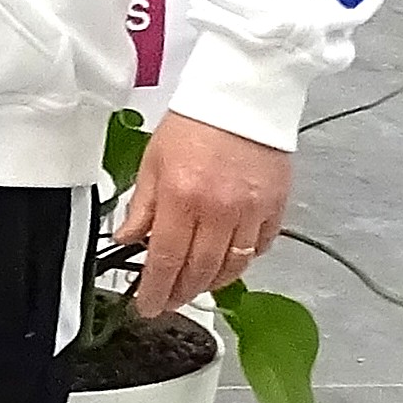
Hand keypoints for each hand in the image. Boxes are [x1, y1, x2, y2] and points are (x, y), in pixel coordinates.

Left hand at [115, 111, 291, 318]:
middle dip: (182, 293)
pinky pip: (260, 249)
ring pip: (232, 267)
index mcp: (182, 198)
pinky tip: (228, 260)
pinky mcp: (275, 208)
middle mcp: (219, 211)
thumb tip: (127, 239)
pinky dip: (243, 260)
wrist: (243, 97)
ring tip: (195, 286)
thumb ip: (141, 206)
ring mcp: (251, 212)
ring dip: (212, 283)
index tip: (147, 305)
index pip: (165, 259)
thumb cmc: (195, 123)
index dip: (155, 290)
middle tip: (169, 301)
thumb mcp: (153, 161)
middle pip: (200, 271)